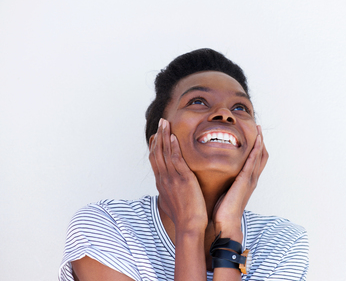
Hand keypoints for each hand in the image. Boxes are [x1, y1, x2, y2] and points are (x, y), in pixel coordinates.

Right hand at [149, 118, 207, 232]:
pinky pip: (176, 159)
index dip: (155, 146)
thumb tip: (166, 194)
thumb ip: (168, 195)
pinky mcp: (182, 179)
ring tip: (165, 122)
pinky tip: (173, 136)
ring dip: (164, 136)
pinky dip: (173, 147)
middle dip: (158, 136)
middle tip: (161, 122)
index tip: (155, 135)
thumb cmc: (183, 217)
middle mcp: (164, 179)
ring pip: (164, 153)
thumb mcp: (171, 203)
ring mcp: (172, 178)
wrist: (189, 225)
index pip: (155, 160)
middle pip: (157, 153)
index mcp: (161, 183)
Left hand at [213, 125, 268, 238]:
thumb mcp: (226, 192)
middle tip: (259, 128)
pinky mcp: (245, 181)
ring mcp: (250, 180)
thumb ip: (226, 183)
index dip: (257, 148)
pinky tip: (256, 141)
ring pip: (260, 157)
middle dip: (261, 141)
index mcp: (247, 181)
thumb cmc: (223, 210)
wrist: (226, 223)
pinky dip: (256, 150)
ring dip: (260, 142)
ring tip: (259, 130)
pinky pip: (253, 162)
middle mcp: (252, 179)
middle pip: (261, 156)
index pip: (256, 160)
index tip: (254, 136)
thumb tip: (219, 176)